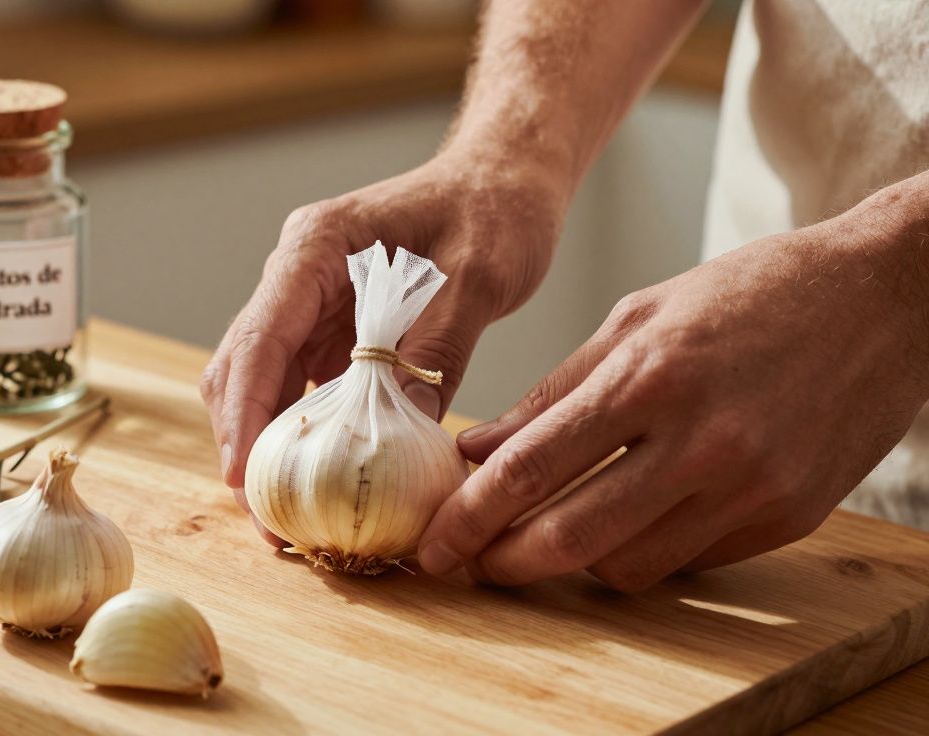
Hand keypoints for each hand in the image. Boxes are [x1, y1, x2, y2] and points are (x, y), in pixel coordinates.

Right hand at [200, 151, 564, 543]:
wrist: (504, 178)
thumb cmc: (494, 207)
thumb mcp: (479, 277)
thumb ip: (435, 347)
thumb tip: (401, 433)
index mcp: (315, 247)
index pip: (260, 338)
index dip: (246, 414)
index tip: (242, 478)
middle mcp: (296, 276)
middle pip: (243, 368)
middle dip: (247, 445)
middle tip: (270, 522)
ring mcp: (310, 305)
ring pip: (262, 385)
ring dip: (270, 447)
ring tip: (289, 518)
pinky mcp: (333, 332)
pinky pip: (303, 389)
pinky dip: (307, 436)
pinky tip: (325, 483)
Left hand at [419, 203, 928, 589]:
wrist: (883, 295)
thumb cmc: (751, 293)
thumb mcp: (639, 317)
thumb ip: (554, 392)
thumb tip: (479, 450)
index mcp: (649, 377)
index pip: (531, 468)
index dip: (469, 518)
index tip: (434, 546)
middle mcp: (701, 441)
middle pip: (572, 538)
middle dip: (505, 563)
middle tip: (473, 564)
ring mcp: (751, 487)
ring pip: (629, 566)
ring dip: (575, 561)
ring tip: (551, 532)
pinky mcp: (789, 517)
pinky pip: (689, 563)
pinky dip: (644, 551)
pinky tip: (628, 520)